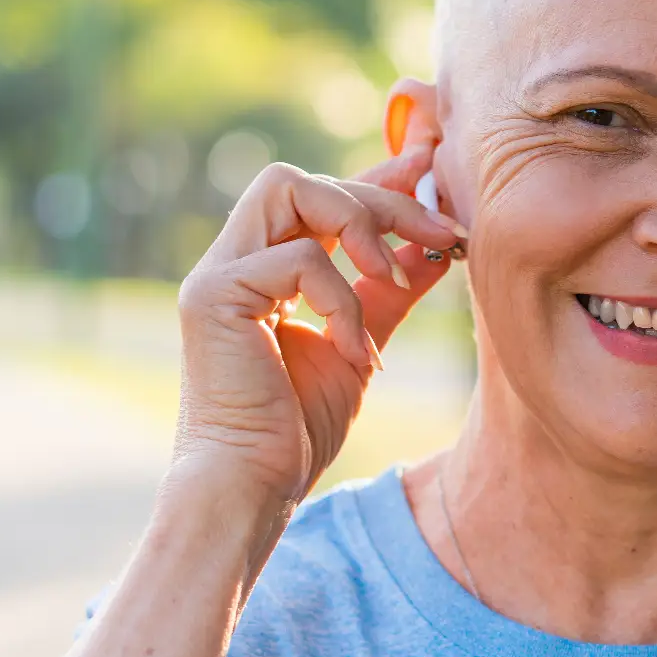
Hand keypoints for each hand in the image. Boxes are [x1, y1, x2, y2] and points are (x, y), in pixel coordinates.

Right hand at [171, 149, 463, 503]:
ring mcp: (217, 274)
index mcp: (262, 270)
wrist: (255, 486)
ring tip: (395, 283)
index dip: (375, 176)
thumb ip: (390, 293)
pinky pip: (300, 258)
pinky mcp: (214, 296)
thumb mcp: (361, 344)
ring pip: (290, 187)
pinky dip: (342, 299)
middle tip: (442, 232)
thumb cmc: (297, 427)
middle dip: (382, 197)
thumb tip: (436, 248)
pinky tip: (355, 350)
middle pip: (303, 178)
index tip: (431, 170)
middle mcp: (233, 261)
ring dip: (362, 228)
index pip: (317, 196)